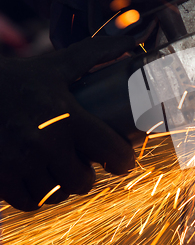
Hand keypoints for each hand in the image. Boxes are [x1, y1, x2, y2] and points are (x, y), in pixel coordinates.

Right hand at [0, 36, 135, 210]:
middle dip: (88, 174)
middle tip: (84, 163)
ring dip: (64, 187)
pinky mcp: (0, 178)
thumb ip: (94, 54)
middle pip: (84, 181)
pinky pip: (31, 203)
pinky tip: (40, 181)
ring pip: (59, 195)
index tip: (121, 160)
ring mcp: (20, 163)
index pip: (112, 152)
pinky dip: (39, 197)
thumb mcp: (56, 65)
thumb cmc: (16, 78)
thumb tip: (132, 41)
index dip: (122, 161)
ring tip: (61, 170)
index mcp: (67, 115)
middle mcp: (45, 143)